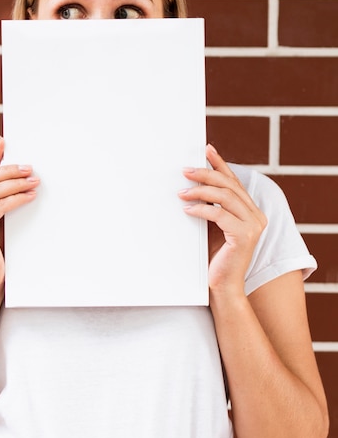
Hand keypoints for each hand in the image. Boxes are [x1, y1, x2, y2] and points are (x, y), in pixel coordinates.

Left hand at [179, 144, 266, 298]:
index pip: (234, 181)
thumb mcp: (212, 227)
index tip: (206, 150)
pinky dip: (201, 209)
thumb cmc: (215, 258)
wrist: (222, 287)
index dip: (220, 163)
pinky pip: (219, 214)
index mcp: (250, 211)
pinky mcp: (244, 236)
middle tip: (185, 171)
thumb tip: (192, 185)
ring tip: (182, 192)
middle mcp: (256, 215)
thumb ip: (211, 207)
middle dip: (205, 173)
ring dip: (200, 190)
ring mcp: (253, 225)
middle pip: (229, 185)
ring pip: (225, 196)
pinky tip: (187, 210)